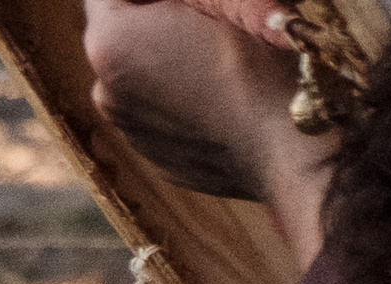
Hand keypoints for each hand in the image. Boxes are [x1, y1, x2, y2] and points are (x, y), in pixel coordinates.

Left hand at [81, 0, 334, 259]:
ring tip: (213, 60)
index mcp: (108, 42)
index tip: (184, 3)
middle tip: (203, 21)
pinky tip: (216, 96)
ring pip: (138, 78)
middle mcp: (105, 93)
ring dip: (162, 61)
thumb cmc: (256, 56)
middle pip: (120, 36)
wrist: (285, 143)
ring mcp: (129, 133)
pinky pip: (160, 115)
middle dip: (151, 21)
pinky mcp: (157, 161)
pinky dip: (179, 100)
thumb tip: (169, 9)